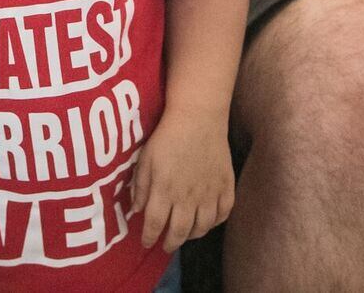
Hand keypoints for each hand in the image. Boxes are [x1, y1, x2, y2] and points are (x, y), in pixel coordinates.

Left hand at [132, 110, 234, 252]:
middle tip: (165, 246)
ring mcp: (210, 193)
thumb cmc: (167, 135)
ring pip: (202, 227)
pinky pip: (223, 214)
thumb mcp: (145, 158)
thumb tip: (137, 209)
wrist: (198, 117)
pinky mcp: (226, 186)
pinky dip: (214, 222)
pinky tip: (207, 220)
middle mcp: (188, 197)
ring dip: (191, 236)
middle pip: (179, 232)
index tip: (146, 243)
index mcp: (165, 190)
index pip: (155, 224)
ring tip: (185, 235)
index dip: (149, 237)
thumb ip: (140, 185)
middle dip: (170, 243)